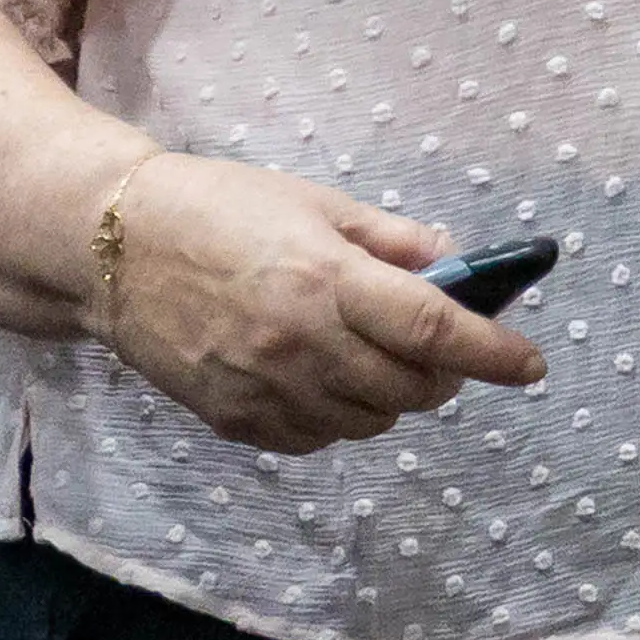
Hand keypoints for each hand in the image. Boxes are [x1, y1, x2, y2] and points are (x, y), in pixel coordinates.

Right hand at [98, 155, 545, 455]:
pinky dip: (337, 417)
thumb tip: (453, 260)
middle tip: (440, 352)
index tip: (529, 365)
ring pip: (368, 422)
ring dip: (390, 399)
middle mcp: (300, 342)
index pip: (432, 329)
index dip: (492, 352)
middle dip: (443, 376)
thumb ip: (386, 238)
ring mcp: (266, 388)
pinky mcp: (236, 419)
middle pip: (411, 389)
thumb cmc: (214, 207)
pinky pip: (316, 438)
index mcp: (324, 279)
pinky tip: (322, 381)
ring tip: (373, 362)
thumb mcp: (309, 202)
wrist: (110, 248)